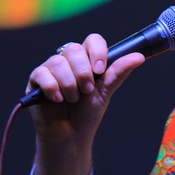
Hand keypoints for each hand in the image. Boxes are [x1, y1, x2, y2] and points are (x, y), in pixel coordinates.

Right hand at [26, 34, 144, 174]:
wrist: (70, 135)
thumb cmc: (88, 112)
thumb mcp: (106, 91)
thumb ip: (119, 72)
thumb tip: (138, 57)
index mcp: (87, 60)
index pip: (93, 40)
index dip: (97, 52)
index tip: (100, 70)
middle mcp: (69, 61)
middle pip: (73, 49)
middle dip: (83, 72)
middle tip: (87, 90)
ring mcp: (51, 69)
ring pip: (58, 61)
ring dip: (69, 84)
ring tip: (73, 99)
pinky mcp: (35, 80)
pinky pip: (42, 73)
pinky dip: (52, 88)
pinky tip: (57, 99)